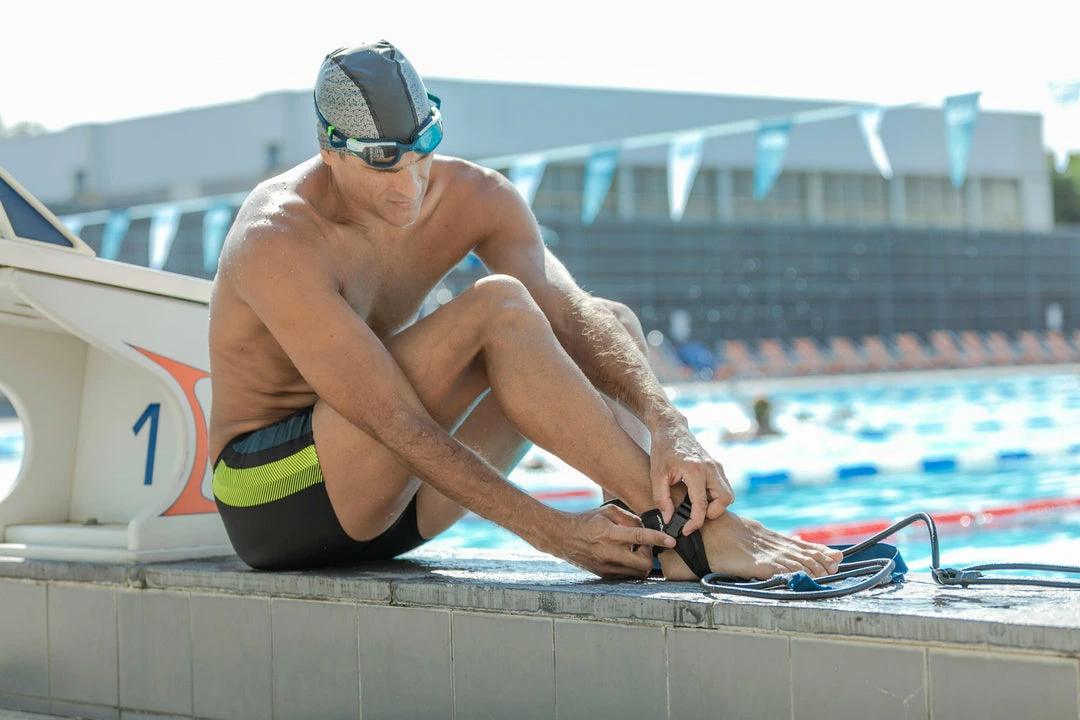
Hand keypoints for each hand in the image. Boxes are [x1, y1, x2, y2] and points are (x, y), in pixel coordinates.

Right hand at [557, 504, 675, 578]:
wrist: (563, 537)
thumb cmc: (586, 521)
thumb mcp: (608, 511)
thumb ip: (630, 518)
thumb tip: (647, 526)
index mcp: (610, 534)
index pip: (639, 537)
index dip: (658, 539)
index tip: (671, 541)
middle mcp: (609, 553)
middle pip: (644, 563)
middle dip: (650, 555)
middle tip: (643, 546)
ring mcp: (607, 567)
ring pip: (638, 572)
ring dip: (640, 561)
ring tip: (631, 550)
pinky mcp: (605, 575)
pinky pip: (627, 575)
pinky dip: (631, 566)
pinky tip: (623, 556)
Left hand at [650, 423, 733, 534]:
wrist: (671, 428)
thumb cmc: (662, 450)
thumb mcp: (657, 474)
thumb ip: (662, 499)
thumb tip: (668, 519)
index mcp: (695, 469)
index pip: (702, 504)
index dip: (695, 522)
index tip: (686, 530)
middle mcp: (711, 467)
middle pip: (725, 500)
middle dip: (712, 513)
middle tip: (695, 514)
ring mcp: (717, 466)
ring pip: (728, 494)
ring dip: (715, 505)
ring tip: (696, 505)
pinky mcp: (717, 466)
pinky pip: (724, 487)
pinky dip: (715, 496)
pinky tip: (698, 496)